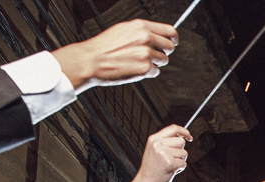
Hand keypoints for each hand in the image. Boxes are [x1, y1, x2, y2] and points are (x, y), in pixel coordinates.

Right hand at [52, 20, 177, 90]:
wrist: (91, 60)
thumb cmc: (104, 47)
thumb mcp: (123, 29)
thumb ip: (141, 31)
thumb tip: (155, 34)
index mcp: (141, 26)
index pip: (169, 31)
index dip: (173, 38)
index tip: (173, 42)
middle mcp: (146, 38)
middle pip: (170, 47)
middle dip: (164, 52)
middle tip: (154, 55)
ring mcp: (146, 54)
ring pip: (163, 60)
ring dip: (154, 63)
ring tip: (138, 61)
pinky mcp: (145, 68)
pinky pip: (155, 72)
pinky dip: (147, 72)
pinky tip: (134, 68)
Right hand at [133, 125, 189, 181]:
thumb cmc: (152, 169)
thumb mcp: (154, 150)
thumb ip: (165, 142)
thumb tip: (182, 136)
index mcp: (153, 139)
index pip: (173, 128)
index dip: (184, 131)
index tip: (189, 137)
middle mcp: (158, 144)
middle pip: (181, 141)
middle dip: (180, 150)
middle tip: (172, 159)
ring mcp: (164, 153)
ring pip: (184, 152)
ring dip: (180, 160)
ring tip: (169, 166)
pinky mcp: (170, 163)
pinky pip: (184, 163)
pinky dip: (180, 168)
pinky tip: (171, 171)